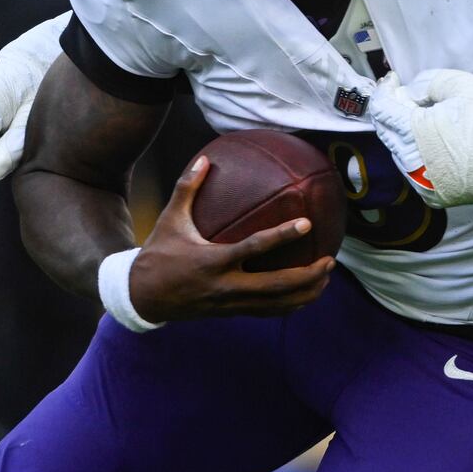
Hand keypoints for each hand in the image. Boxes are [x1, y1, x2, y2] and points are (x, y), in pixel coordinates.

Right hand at [128, 156, 333, 321]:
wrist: (142, 296)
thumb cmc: (158, 253)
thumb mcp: (169, 219)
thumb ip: (187, 188)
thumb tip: (204, 159)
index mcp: (212, 260)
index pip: (255, 248)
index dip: (283, 236)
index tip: (307, 224)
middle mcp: (225, 285)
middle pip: (276, 286)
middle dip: (307, 275)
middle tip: (330, 260)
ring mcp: (230, 303)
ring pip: (276, 304)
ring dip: (305, 293)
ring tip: (326, 277)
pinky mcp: (231, 312)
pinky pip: (267, 312)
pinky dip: (290, 305)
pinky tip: (307, 296)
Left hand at [369, 69, 472, 208]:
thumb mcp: (460, 85)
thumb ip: (427, 82)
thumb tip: (412, 93)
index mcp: (412, 133)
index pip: (381, 109)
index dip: (385, 90)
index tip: (393, 81)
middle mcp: (411, 163)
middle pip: (388, 132)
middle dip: (395, 111)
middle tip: (413, 97)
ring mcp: (422, 184)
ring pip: (400, 153)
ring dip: (406, 134)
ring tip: (430, 120)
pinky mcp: (436, 196)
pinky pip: (415, 172)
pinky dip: (418, 155)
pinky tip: (439, 144)